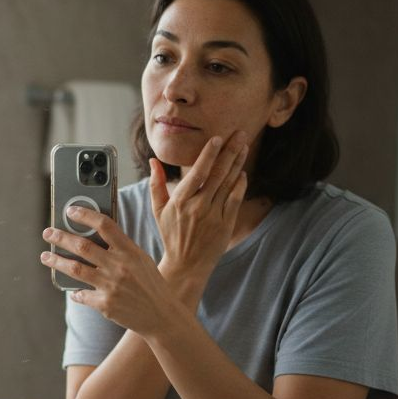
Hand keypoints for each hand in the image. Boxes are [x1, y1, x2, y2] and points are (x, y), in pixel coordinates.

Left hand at [40, 209, 177, 336]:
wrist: (162, 315)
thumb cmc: (150, 284)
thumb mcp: (141, 259)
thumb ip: (121, 247)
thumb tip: (96, 234)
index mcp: (129, 251)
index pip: (104, 225)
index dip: (85, 215)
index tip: (70, 211)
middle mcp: (119, 266)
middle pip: (83, 246)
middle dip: (61, 237)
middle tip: (47, 233)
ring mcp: (111, 286)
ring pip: (75, 268)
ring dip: (57, 261)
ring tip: (45, 256)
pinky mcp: (105, 305)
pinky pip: (81, 295)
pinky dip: (75, 292)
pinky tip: (71, 291)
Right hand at [150, 131, 248, 284]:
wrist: (186, 264)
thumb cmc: (171, 235)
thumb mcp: (158, 210)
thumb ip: (156, 184)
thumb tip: (154, 161)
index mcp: (180, 201)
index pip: (198, 172)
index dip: (209, 154)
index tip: (217, 138)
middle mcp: (198, 207)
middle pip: (218, 174)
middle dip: (230, 151)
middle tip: (240, 134)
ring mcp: (214, 216)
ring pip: (229, 184)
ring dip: (238, 163)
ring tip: (244, 147)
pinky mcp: (226, 224)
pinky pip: (235, 200)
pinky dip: (240, 185)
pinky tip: (242, 173)